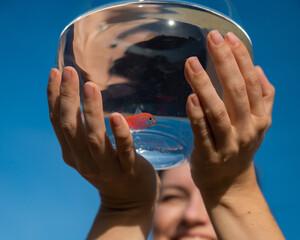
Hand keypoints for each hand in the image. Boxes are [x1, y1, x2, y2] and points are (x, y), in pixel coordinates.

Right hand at [47, 67, 157, 211]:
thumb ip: (84, 130)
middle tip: (69, 71)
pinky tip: (117, 116)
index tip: (54, 72)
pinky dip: (120, 134)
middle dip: (68, 98)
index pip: (57, 122)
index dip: (53, 97)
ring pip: (94, 138)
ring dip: (91, 111)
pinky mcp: (128, 170)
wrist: (129, 201)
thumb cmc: (110, 167)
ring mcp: (106, 167)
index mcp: (72, 152)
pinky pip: (124, 151)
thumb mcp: (90, 150)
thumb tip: (82, 95)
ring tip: (90, 86)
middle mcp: (84, 160)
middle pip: (71, 127)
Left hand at [184, 30, 274, 195]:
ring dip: (205, 85)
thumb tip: (258, 68)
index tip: (227, 36)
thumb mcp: (258, 123)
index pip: (251, 81)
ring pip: (218, 110)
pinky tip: (190, 98)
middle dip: (224, 62)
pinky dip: (197, 116)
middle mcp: (247, 129)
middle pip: (236, 91)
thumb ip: (263, 97)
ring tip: (191, 63)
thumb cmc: (240, 147)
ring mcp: (229, 144)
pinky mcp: (209, 155)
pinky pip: (203, 133)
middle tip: (211, 38)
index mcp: (260, 117)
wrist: (229, 184)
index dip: (240, 57)